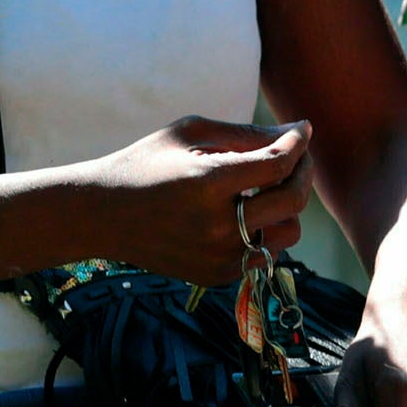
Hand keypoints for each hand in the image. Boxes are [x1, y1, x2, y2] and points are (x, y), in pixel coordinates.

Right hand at [86, 116, 313, 284]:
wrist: (101, 215)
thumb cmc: (148, 164)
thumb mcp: (191, 134)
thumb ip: (247, 133)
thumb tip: (299, 131)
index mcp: (208, 183)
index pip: (278, 165)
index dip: (298, 143)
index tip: (302, 129)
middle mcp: (216, 226)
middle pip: (292, 200)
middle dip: (304, 170)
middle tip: (297, 155)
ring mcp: (217, 257)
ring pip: (289, 232)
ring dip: (288, 205)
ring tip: (268, 186)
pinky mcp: (216, 276)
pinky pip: (265, 252)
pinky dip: (267, 229)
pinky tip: (247, 210)